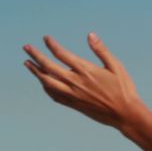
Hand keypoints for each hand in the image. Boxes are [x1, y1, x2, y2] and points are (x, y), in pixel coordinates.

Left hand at [23, 32, 146, 129]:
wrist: (125, 115)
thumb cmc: (124, 89)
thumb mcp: (116, 67)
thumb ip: (101, 50)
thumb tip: (90, 35)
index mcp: (86, 71)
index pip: (62, 54)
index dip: (51, 45)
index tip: (46, 38)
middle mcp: (75, 83)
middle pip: (49, 67)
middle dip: (35, 56)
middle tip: (26, 47)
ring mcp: (73, 95)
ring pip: (47, 82)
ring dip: (36, 72)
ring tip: (28, 64)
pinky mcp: (74, 104)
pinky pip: (54, 95)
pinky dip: (46, 87)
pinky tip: (43, 82)